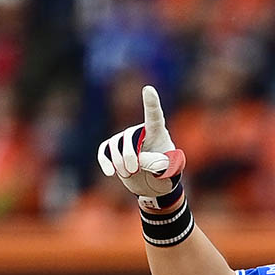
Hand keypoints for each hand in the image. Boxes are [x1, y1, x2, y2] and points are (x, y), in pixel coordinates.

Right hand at [96, 85, 185, 199]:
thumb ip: (158, 164)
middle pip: (130, 136)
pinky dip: (105, 160)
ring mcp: (125, 139)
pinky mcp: (114, 149)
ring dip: (119, 161)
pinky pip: (105, 150)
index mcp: (158, 132)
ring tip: (129, 174)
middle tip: (134, 170)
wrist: (154, 185)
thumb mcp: (169, 171)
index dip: (151, 103)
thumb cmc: (166, 174)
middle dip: (129, 154)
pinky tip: (110, 172)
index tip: (148, 89)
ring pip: (116, 144)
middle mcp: (140, 131)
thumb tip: (140, 160)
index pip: (154, 116)